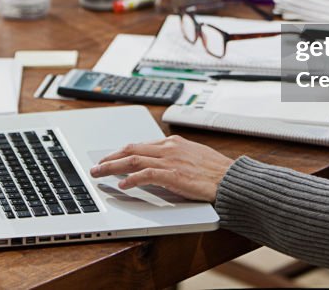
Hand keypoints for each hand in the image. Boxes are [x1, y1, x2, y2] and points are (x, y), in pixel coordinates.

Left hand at [89, 135, 233, 201]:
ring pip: (132, 159)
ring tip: (99, 173)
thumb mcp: (194, 156)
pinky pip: (145, 174)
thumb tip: (161, 163)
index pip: (140, 145)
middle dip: (110, 157)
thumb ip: (176, 157)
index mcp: (173, 143)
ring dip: (112, 166)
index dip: (121, 152)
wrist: (232, 179)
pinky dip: (131, 179)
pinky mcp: (173, 174)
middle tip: (96, 165)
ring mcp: (170, 160)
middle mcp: (169, 148)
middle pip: (131, 149)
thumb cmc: (216, 172)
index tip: (110, 158)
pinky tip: (122, 185)